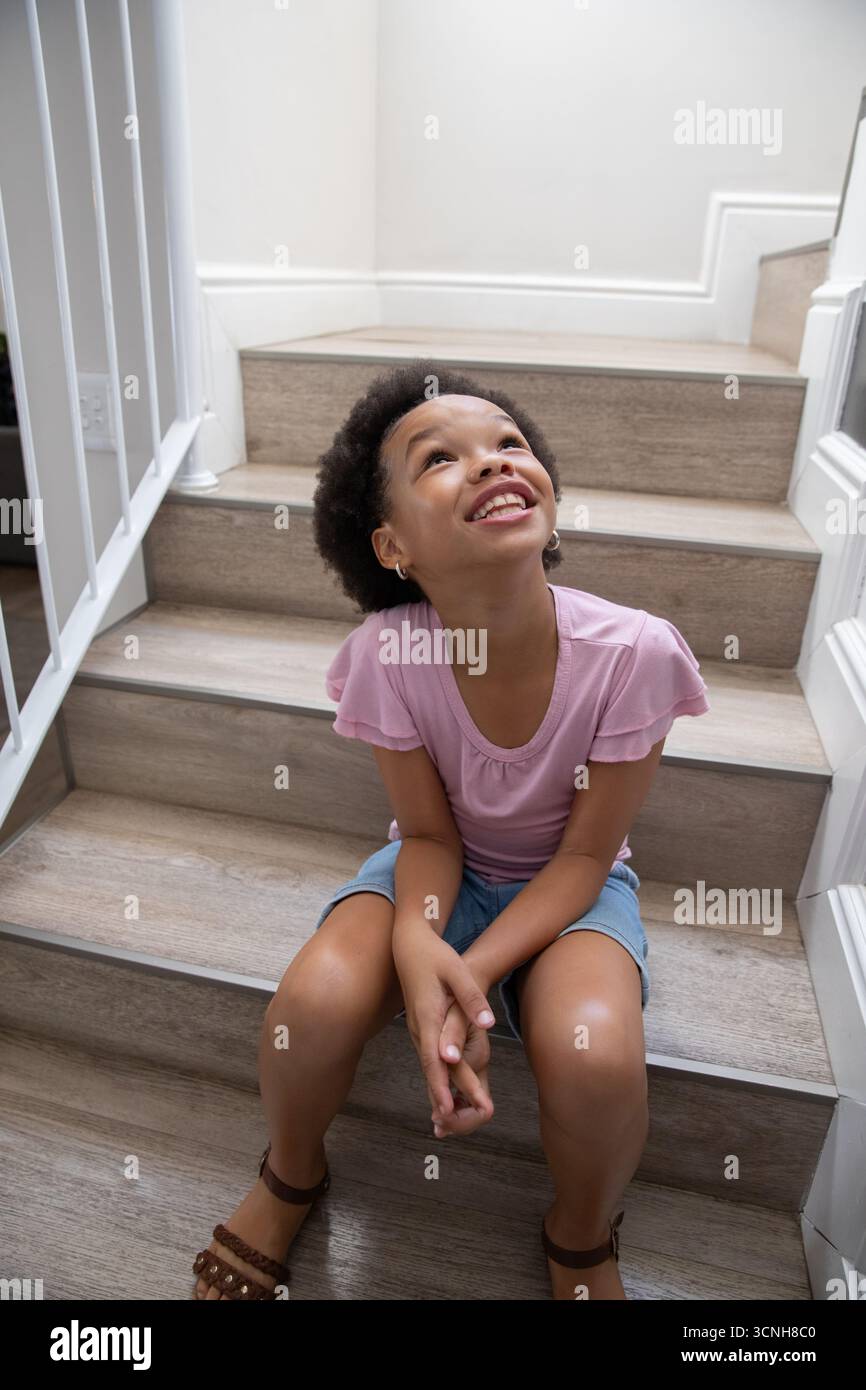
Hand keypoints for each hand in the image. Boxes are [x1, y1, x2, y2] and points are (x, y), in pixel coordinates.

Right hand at [393, 923, 495, 1128]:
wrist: (409, 946)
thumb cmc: (434, 956)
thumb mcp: (457, 971)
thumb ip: (472, 998)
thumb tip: (489, 1024)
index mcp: (427, 1016)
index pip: (434, 1058)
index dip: (440, 1085)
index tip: (447, 1110)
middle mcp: (419, 1029)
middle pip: (432, 1070)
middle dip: (444, 1099)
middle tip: (454, 1127)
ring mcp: (418, 1031)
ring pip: (429, 1069)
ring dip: (439, 1094)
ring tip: (449, 1124)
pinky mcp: (422, 1030)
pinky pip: (429, 1062)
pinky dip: (436, 1082)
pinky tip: (443, 1098)